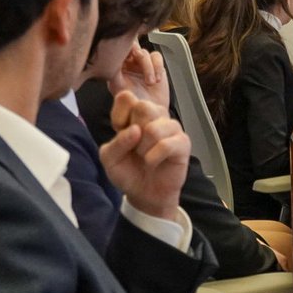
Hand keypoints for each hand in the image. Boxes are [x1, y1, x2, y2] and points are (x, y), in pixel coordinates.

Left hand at [99, 90, 188, 220]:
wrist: (145, 195)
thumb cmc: (128, 172)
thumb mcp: (109, 159)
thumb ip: (116, 142)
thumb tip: (135, 130)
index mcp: (135, 114)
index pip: (126, 97)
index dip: (120, 115)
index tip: (119, 131)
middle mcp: (155, 117)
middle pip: (144, 107)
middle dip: (134, 131)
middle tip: (135, 146)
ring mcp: (171, 128)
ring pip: (154, 128)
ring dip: (143, 148)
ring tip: (144, 157)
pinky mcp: (183, 143)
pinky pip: (167, 144)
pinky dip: (154, 157)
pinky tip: (153, 162)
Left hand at [108, 43, 169, 108]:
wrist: (150, 111)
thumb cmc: (133, 102)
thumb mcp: (118, 87)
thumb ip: (114, 73)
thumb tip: (112, 61)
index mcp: (117, 64)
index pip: (119, 49)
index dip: (124, 48)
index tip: (128, 55)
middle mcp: (130, 62)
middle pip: (133, 45)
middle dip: (137, 52)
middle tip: (138, 57)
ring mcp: (143, 63)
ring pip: (146, 52)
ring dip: (148, 67)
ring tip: (150, 82)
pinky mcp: (156, 65)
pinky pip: (157, 57)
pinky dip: (157, 67)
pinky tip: (156, 79)